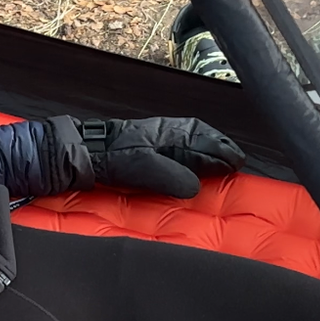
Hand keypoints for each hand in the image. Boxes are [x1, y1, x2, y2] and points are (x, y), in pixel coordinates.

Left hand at [82, 117, 243, 198]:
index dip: (221, 152)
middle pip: (200, 137)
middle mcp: (165, 133)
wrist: (83, 152)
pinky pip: (177, 143)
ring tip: (222, 155)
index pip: (202, 141)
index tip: (236, 163)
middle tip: (236, 159)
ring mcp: (156, 138)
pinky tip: (193, 157)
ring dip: (208, 146)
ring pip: (190, 139)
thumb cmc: (109, 157)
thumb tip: (194, 187)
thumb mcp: (142, 167)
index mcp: (167, 134)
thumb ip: (169, 175)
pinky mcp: (147, 147)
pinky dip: (192, 149)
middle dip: (220, 146)